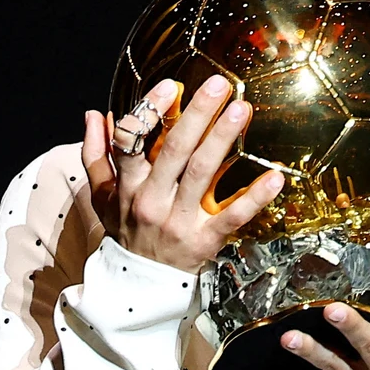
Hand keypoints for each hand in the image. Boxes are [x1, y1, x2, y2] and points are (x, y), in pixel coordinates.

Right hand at [80, 76, 283, 272]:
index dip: (149, 112)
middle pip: (173, 151)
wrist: (136, 285)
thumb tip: (94, 115)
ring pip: (201, 174)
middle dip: (197, 115)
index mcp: (127, 185)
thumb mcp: (101, 195)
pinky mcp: (205, 241)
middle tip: (219, 84)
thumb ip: (96, 154)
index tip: (170, 86)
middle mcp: (151, 200)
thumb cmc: (125, 229)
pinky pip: (232, 216)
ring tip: (241, 109)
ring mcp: (179, 221)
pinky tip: (275, 177)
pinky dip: (255, 197)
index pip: (132, 142)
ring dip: (222, 139)